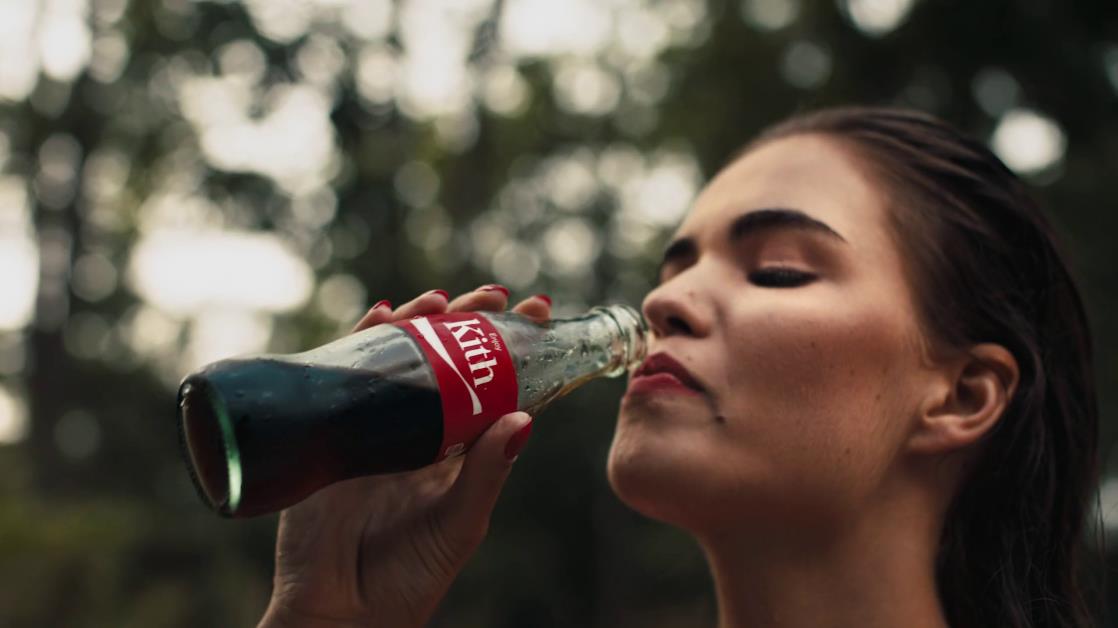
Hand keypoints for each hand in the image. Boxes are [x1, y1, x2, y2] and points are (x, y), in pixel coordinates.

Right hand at [258, 286, 550, 627]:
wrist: (339, 611)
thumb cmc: (408, 578)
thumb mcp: (458, 524)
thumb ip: (486, 476)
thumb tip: (524, 420)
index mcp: (459, 454)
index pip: (493, 388)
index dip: (514, 351)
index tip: (540, 314)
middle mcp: (422, 433)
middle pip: (449, 364)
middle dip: (471, 324)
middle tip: (497, 295)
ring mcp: (378, 428)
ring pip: (403, 361)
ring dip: (421, 323)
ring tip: (441, 299)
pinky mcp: (336, 431)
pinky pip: (349, 375)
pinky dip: (362, 341)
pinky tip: (379, 315)